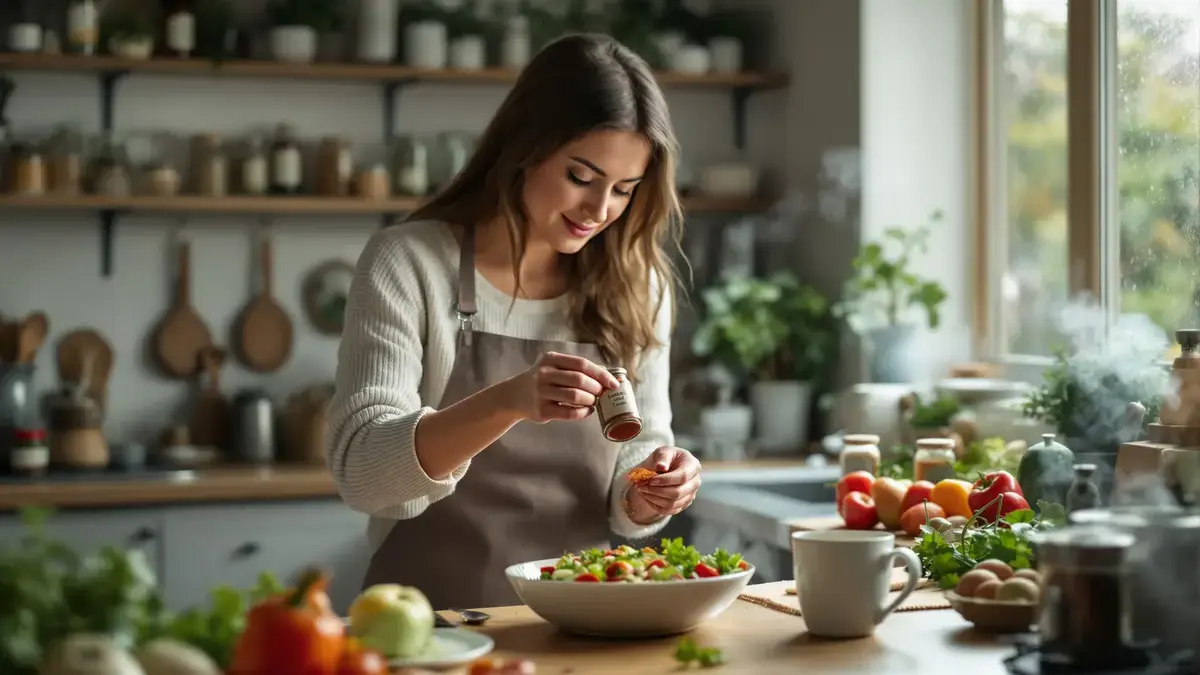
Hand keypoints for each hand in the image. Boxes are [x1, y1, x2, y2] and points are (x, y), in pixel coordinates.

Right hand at [505, 351, 619, 423]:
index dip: (601, 374)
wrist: (514, 395)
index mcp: (551, 359)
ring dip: (590, 400)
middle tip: (602, 393)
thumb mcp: (554, 367)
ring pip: (575, 396)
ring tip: (594, 402)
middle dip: (596, 388)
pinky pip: (569, 413)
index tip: (614, 383)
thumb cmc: (542, 380)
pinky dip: (583, 413)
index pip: (582, 364)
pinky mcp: (542, 410)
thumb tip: (608, 376)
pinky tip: (587, 411)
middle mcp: (544, 374)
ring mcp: (542, 392)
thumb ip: (576, 369)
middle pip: (580, 380)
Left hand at [627, 447, 701, 520]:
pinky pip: (669, 511)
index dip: (666, 480)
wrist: (666, 468)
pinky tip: (646, 496)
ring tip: (641, 490)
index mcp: (693, 466)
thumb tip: (661, 467)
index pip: (682, 477)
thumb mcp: (663, 451)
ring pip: (672, 504)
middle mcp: (695, 482)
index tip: (650, 480)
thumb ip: (663, 457)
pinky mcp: (683, 504)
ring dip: (654, 498)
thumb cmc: (666, 458)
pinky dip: (655, 505)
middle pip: (677, 493)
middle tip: (641, 486)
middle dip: (657, 491)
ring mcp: (690, 495)